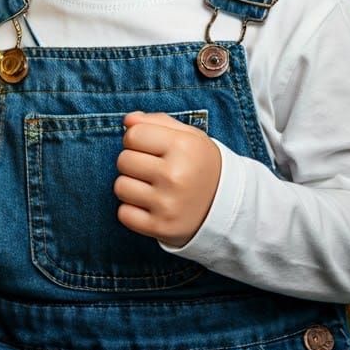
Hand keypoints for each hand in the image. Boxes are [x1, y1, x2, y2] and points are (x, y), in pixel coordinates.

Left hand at [114, 111, 220, 246]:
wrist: (229, 208)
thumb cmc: (199, 165)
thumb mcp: (188, 136)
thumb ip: (156, 121)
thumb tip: (127, 121)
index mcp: (183, 146)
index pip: (132, 135)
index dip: (136, 139)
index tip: (150, 148)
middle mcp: (175, 175)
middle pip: (123, 160)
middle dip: (133, 162)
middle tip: (153, 169)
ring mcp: (168, 204)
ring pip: (120, 187)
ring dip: (131, 186)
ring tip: (151, 188)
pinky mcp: (161, 228)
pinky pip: (123, 214)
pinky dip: (132, 211)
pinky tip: (151, 206)